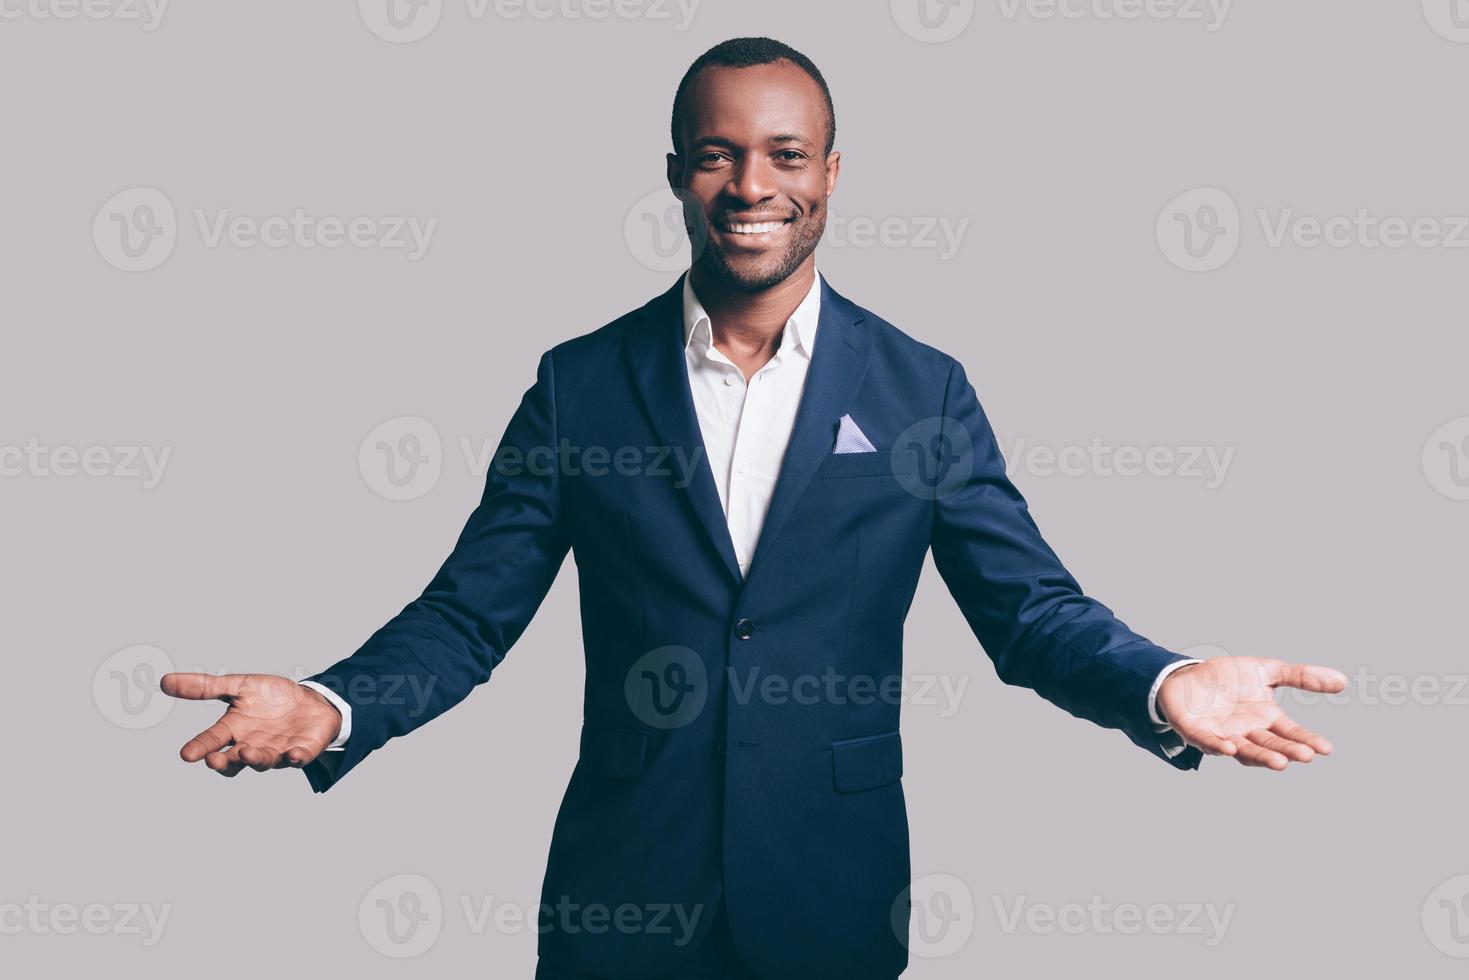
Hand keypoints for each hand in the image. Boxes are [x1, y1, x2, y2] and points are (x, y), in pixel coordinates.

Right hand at [160, 672, 342, 776]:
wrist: (310, 700)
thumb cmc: (271, 697)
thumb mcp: (239, 686)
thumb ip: (205, 687)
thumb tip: (164, 681)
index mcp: (234, 730)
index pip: (212, 741)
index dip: (200, 748)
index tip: (186, 754)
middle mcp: (252, 745)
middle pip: (233, 760)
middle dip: (224, 762)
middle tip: (213, 760)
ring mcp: (277, 751)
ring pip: (262, 760)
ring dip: (255, 758)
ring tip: (246, 752)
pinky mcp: (301, 751)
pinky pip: (298, 758)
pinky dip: (295, 757)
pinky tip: (292, 754)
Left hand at [1157, 657, 1346, 769]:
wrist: (1189, 676)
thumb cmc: (1229, 677)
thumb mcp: (1266, 670)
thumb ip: (1301, 676)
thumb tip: (1343, 680)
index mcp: (1266, 719)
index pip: (1291, 732)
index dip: (1307, 740)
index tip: (1326, 749)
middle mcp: (1247, 732)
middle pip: (1270, 744)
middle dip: (1287, 751)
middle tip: (1306, 756)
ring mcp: (1223, 734)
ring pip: (1244, 749)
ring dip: (1260, 755)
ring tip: (1279, 762)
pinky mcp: (1196, 731)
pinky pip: (1207, 741)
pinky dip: (1216, 746)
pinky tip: (1228, 747)